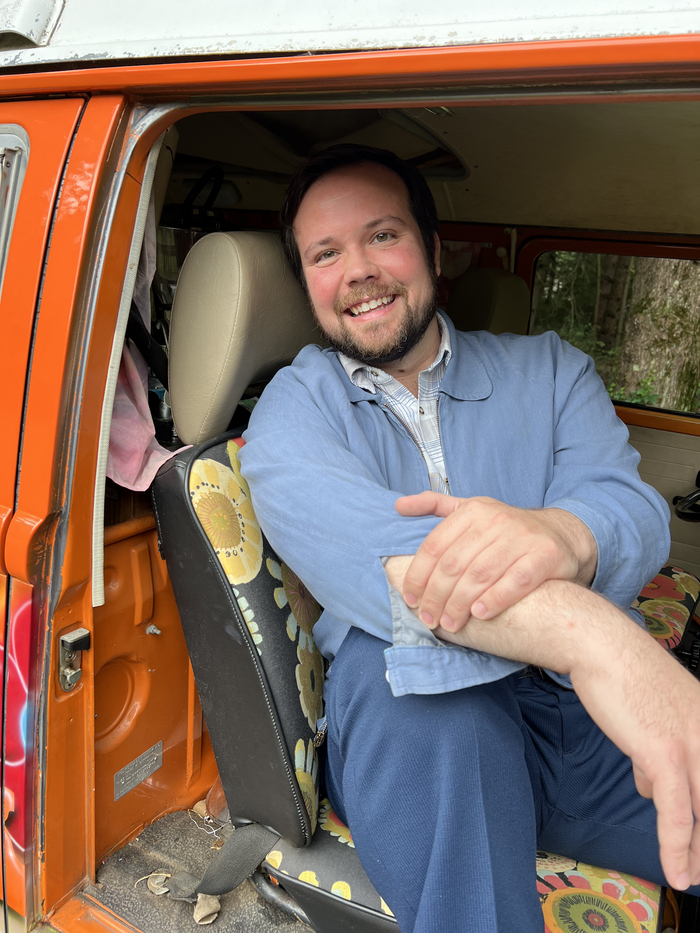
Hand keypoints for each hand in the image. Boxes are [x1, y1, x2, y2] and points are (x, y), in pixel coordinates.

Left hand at [395, 492, 596, 631]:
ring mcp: (521, 537)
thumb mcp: (472, 510)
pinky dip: (496, 598)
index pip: (435, 546)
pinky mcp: (545, 555)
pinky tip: (481, 614)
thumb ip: (435, 506)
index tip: (410, 599)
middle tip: (428, 619)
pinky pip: (516, 580)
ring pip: (481, 574)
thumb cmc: (506, 529)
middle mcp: (496, 520)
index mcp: (472, 510)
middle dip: (436, 595)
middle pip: (454, 563)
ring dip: (460, 603)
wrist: (562, 533)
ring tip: (450, 623)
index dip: (418, 575)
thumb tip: (398, 505)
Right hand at [430, 580, 699, 891]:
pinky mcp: (665, 754)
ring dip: (699, 853)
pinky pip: (678, 813)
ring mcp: (691, 743)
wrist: (597, 644)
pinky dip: (677, 848)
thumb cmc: (615, 670)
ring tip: (692, 879)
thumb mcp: (646, 710)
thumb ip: (653, 751)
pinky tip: (678, 872)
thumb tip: (649, 787)